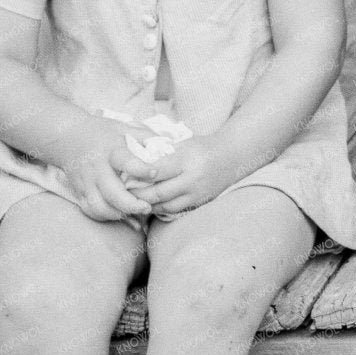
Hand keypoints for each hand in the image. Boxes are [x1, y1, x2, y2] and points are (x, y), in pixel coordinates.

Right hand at [61, 119, 154, 223]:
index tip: (155, 174)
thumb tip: (168, 145)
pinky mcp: (78, 192)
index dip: (141, 169)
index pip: (125, 161)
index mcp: (111, 150)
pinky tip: (119, 215)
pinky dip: (105, 216)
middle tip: (147, 207)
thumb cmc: (102, 132)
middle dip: (130, 204)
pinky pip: (90, 210)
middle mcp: (97, 168)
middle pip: (112, 192)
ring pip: (99, 206)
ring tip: (135, 213)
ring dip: (118, 214)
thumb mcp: (124, 127)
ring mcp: (86, 182)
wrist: (68, 135)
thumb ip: (146, 136)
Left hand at [125, 136, 242, 219]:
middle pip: (157, 193)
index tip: (124, 175)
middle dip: (137, 195)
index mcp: (187, 160)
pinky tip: (151, 203)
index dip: (138, 175)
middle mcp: (192, 179)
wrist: (232, 156)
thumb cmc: (202, 147)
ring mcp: (197, 193)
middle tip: (123, 192)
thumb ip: (161, 154)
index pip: (156, 171)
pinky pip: (174, 210)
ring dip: (147, 205)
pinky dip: (160, 208)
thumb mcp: (182, 144)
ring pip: (164, 206)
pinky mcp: (199, 202)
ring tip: (134, 200)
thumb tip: (133, 162)